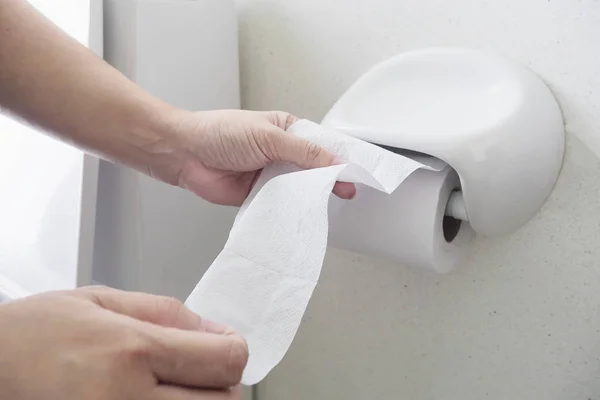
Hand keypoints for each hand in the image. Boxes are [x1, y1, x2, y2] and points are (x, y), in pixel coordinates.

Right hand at [0, 286, 247, 399]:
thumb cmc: (35, 333)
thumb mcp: (101, 300)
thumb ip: (167, 313)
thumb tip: (215, 331)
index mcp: (129, 351)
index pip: (223, 360)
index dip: (234, 349)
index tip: (224, 344)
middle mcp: (127, 399)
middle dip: (222, 383)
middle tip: (201, 368)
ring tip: (177, 386)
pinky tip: (159, 399)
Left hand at [156, 109, 356, 205]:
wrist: (185, 154)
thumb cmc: (219, 133)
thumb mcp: (268, 136)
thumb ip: (303, 152)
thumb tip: (334, 161)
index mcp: (287, 130)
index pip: (320, 144)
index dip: (339, 157)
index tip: (356, 170)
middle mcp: (281, 153)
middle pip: (313, 169)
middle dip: (329, 179)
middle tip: (348, 191)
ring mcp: (270, 175)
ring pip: (299, 188)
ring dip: (310, 195)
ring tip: (329, 204)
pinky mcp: (259, 195)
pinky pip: (281, 204)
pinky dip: (291, 209)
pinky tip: (302, 213)